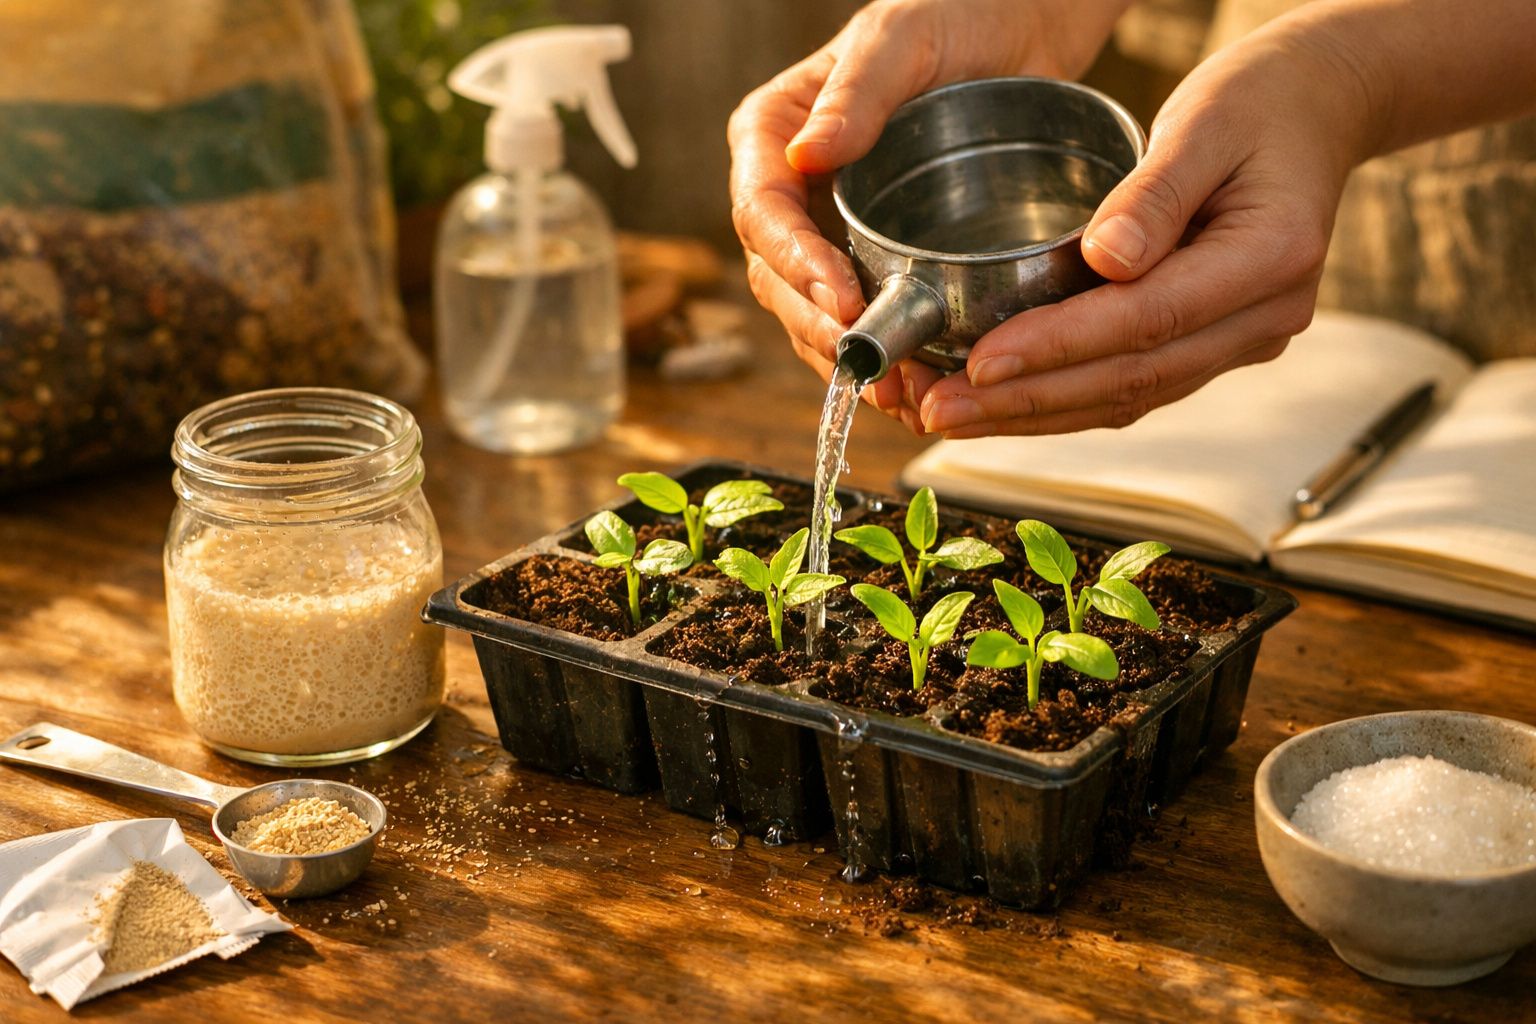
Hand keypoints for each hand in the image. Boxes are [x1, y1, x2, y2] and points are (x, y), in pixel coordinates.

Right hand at [727, 0, 1127, 432]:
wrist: (1018, 28)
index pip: (761, 213)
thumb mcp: (901, 39)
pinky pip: (864, 319)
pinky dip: (888, 358)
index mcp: (771, 136)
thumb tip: (805, 156)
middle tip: (869, 368)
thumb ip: (856, 92)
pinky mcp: (875, 259)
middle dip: (821, 330)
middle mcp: (791, 193)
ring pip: (817, 314)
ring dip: (852, 361)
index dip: (795, 266)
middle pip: (781, 280)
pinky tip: (921, 387)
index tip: (842, 300)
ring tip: (900, 397)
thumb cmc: (952, 12)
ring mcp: (830, 232)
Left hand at [918, 24, 1367, 436]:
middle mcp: (1264, 316)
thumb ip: (1156, 193)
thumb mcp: (1207, 119)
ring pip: (1128, 396)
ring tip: (953, 415)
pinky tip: (1002, 405)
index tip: (983, 362)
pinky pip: (1134, 386)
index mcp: (1271, 258)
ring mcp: (1242, 339)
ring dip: (1035, 414)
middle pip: (1131, 378)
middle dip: (1027, 401)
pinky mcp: (1213, 345)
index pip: (1146, 319)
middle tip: (941, 409)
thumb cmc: (1261, 102)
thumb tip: (1104, 258)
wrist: (1317, 110)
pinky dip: (1064, 399)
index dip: (1058, 347)